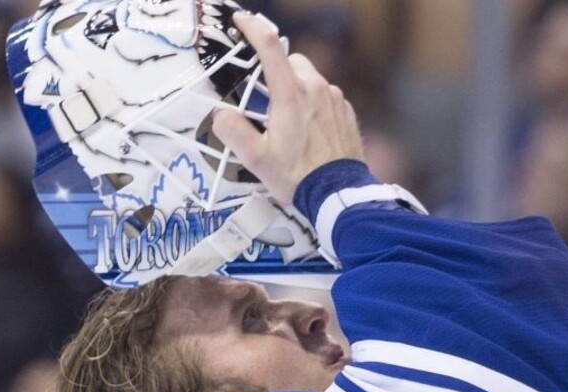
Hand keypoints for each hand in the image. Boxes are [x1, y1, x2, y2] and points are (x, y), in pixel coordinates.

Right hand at [212, 12, 363, 206]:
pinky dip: (315, 104)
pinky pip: (327, 96)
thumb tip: (219, 114)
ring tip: (289, 121)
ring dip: (297, 88)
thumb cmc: (297, 177)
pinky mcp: (347, 112)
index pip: (270, 47)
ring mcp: (336, 100)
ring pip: (311, 78)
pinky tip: (309, 130)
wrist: (339, 195)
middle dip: (277, 71)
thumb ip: (233, 132)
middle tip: (266, 98)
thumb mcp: (257, 159)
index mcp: (291, 95)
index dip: (253, 28)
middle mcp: (317, 89)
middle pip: (292, 61)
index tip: (241, 20)